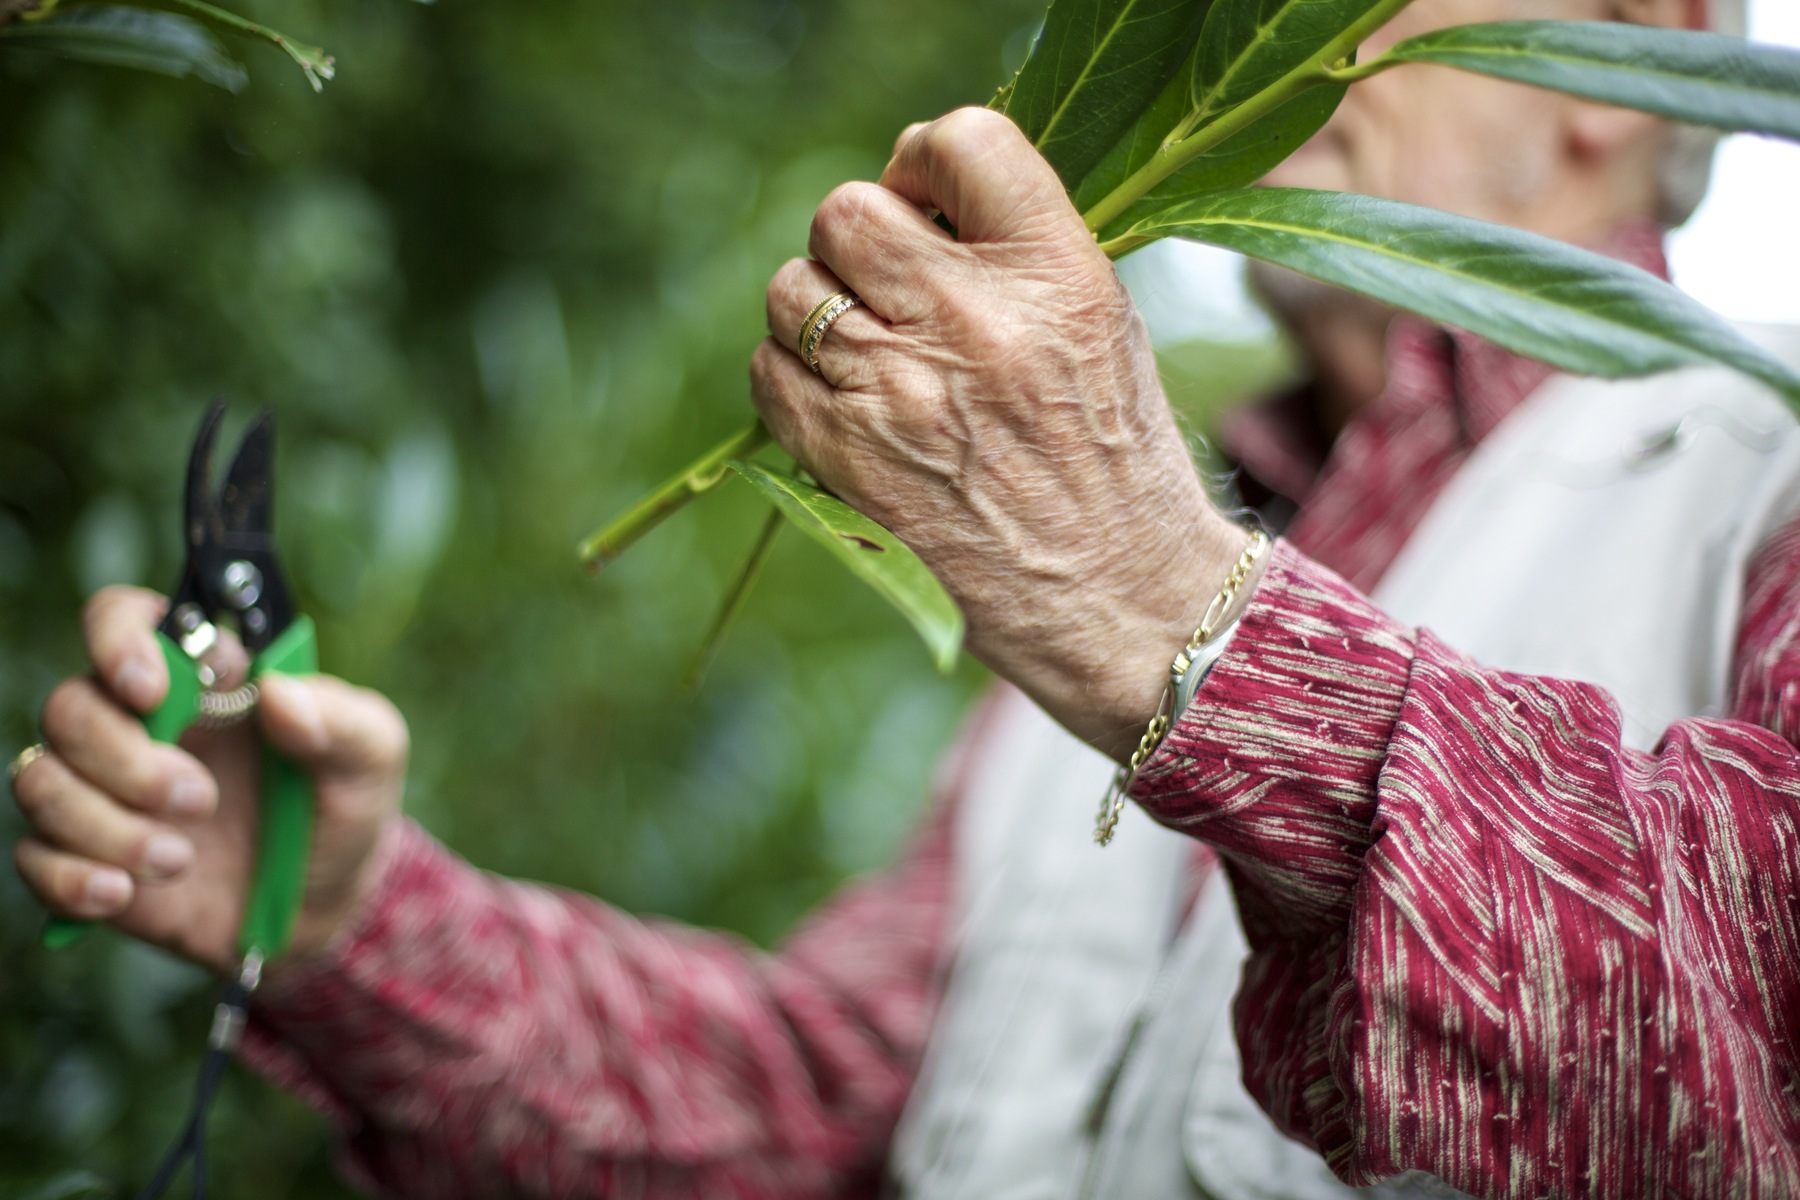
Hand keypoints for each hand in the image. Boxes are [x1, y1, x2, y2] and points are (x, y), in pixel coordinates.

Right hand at [12, 586, 405, 974]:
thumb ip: (342, 717)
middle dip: (125, 759)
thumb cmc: (344, 806)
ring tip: (178, 859)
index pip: (122, 619)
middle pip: (69, 707)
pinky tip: (125, 894)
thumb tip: (280, 693)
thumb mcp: (372, 756)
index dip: (117, 640)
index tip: (151, 689)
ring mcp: (105, 790)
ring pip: (39, 781)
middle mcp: (140, 724)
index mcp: (202, 679)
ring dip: (103, 825)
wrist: (329, 904)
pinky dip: (71, 878)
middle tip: (201, 799)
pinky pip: (33, 857)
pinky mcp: (88, 856)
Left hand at [752, 107, 1247, 756]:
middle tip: (888, 287)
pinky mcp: (848, 458)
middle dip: (860, 243)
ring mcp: (901, 390)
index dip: (923, 162)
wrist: (1120, 601)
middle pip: (848, 212)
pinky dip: (790, 379)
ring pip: (793, 288)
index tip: (927, 205)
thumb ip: (1017, 249)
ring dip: (817, 311)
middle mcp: (974, 321)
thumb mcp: (1103, 324)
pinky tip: (840, 403)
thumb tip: (913, 201)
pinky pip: (767, 371)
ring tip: (867, 351)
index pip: (961, 142)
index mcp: (1057, 273)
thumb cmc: (1114, 460)